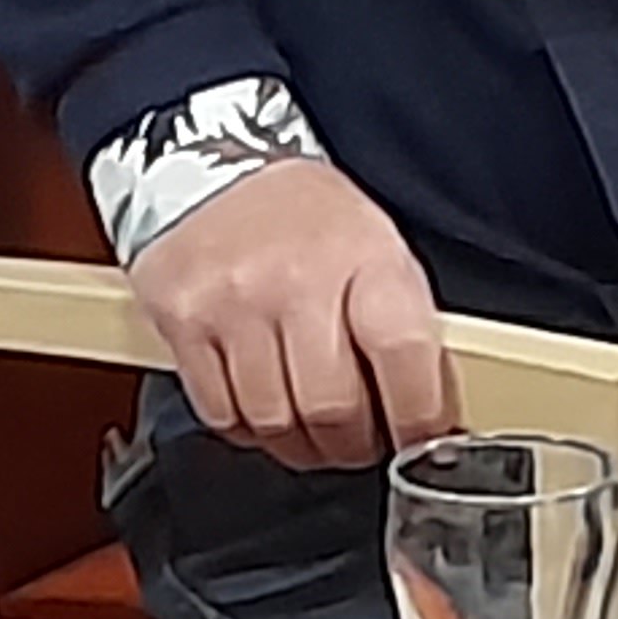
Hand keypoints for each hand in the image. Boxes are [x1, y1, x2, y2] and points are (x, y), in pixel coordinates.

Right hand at [128, 160, 456, 471]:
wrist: (213, 174)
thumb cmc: (308, 223)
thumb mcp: (379, 252)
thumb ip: (405, 331)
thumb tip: (433, 419)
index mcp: (365, 257)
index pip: (403, 355)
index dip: (416, 416)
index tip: (417, 440)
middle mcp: (297, 278)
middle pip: (332, 407)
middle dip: (352, 444)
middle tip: (357, 442)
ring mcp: (234, 302)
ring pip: (274, 420)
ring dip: (298, 444)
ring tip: (308, 428)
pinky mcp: (183, 322)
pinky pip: (221, 414)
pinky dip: (246, 427)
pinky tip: (260, 404)